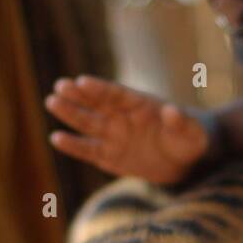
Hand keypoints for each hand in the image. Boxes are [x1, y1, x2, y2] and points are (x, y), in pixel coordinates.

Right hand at [45, 76, 208, 183]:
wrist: (184, 161)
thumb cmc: (190, 139)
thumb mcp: (191, 132)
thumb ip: (181, 121)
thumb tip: (172, 110)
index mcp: (140, 104)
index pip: (117, 94)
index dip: (100, 88)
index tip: (82, 81)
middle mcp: (122, 117)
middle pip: (97, 104)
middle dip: (79, 95)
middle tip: (59, 86)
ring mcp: (114, 135)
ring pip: (88, 123)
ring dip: (70, 113)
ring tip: (51, 102)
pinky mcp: (109, 156)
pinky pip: (89, 150)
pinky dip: (74, 145)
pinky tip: (57, 138)